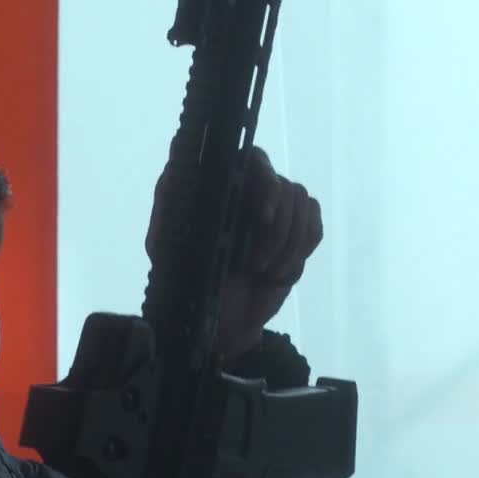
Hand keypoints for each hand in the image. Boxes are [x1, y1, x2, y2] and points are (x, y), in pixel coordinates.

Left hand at [145, 146, 324, 360]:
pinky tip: (279, 271)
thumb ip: (169, 202)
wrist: (220, 319)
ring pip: (303, 203)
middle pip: (285, 185)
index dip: (265, 180)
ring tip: (264, 271)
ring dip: (288, 244)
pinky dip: (301, 250)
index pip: (253, 158)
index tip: (263, 215)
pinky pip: (314, 227)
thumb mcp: (165, 241)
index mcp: (222, 186)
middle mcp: (252, 191)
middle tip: (258, 263)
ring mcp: (277, 210)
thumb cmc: (185, 278)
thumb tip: (176, 165)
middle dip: (277, 229)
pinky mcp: (296, 233)